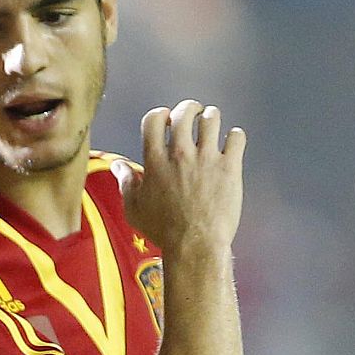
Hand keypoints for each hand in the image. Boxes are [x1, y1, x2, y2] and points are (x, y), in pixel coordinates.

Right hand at [114, 100, 245, 254]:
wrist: (194, 245)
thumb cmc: (163, 230)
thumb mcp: (134, 209)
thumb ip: (126, 182)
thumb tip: (118, 166)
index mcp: (155, 161)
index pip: (154, 119)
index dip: (160, 114)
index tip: (166, 119)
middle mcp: (180, 154)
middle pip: (184, 113)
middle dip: (189, 108)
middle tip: (194, 113)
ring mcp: (206, 159)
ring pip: (212, 119)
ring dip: (211, 117)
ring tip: (212, 122)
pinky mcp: (229, 168)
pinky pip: (236, 138)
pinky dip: (235, 136)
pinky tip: (232, 142)